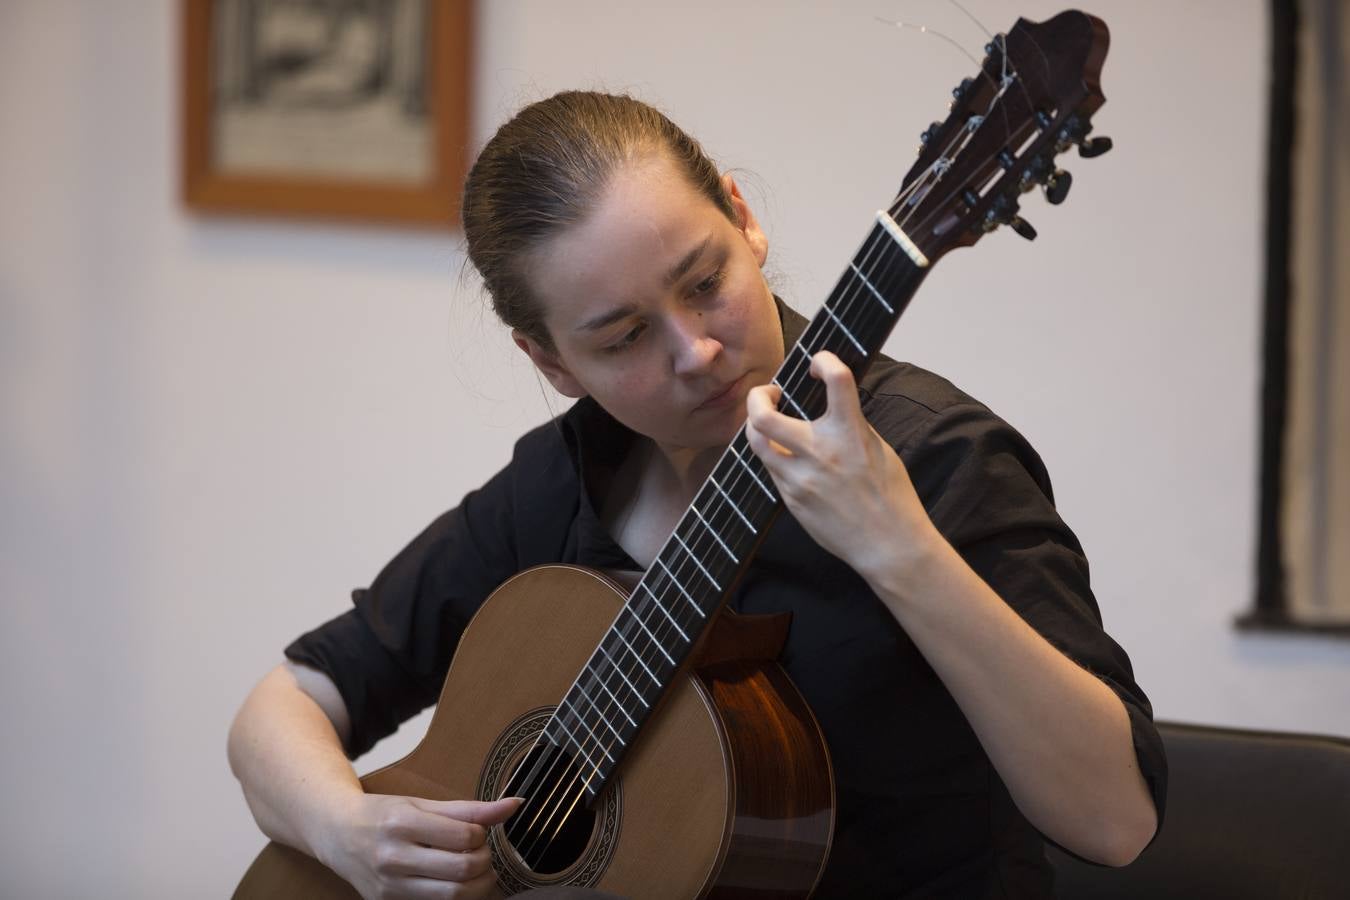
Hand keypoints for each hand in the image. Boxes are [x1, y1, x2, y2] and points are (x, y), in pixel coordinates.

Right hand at [319, 794, 520, 899]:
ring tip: (475, 871)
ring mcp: (389, 885)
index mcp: (403, 823)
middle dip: (485, 861)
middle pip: (463, 869)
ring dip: (478, 885)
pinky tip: (456, 884)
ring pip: (453, 895)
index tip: (478, 832)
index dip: (482, 834)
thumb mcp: (422, 803)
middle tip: (482, 853)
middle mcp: (394, 857)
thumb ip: (469, 809)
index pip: (464, 835)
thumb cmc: (383, 814)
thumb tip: (513, 805)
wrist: (337, 833)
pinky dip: (456, 897)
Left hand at [744, 351, 941, 585]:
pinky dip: (775, 456)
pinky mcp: (791, 499)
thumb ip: (850, 425)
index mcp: (851, 434)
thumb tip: (830, 405)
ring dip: (757, 426)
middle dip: (758, 397)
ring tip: (768, 423)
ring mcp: (800, 479)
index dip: (824, 359)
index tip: (818, 363)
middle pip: (763, 416)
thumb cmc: (891, 497)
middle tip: (768, 394)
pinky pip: (771, 469)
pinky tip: (789, 458)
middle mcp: (820, 453)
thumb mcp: (878, 449)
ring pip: (756, 442)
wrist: (888, 545)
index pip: (837, 379)